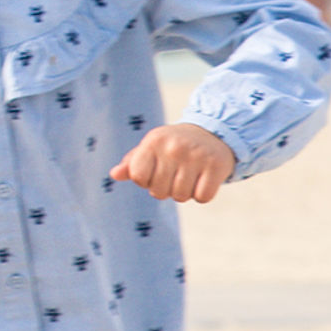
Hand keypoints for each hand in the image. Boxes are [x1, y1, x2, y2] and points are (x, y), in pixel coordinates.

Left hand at [108, 123, 236, 203]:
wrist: (213, 133)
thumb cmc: (174, 145)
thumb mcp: (151, 148)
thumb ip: (131, 163)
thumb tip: (114, 175)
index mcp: (153, 141)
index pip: (138, 177)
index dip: (146, 181)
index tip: (155, 171)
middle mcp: (173, 147)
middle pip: (159, 192)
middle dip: (166, 189)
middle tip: (175, 173)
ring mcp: (196, 155)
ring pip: (181, 196)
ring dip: (184, 192)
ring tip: (189, 175)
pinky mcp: (216, 165)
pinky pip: (202, 197)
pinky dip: (201, 194)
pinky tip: (203, 178)